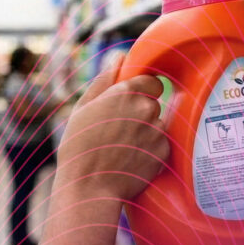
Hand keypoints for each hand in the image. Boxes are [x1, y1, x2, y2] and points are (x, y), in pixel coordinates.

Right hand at [54, 55, 168, 202]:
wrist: (89, 187)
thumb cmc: (79, 147)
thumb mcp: (83, 108)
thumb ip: (105, 79)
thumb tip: (119, 56)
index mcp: (125, 92)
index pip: (151, 81)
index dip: (140, 93)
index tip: (127, 105)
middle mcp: (146, 108)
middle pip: (154, 103)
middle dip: (141, 113)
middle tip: (118, 130)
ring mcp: (158, 130)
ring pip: (159, 123)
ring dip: (147, 131)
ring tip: (124, 146)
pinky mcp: (164, 151)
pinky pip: (162, 143)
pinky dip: (151, 149)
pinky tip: (131, 158)